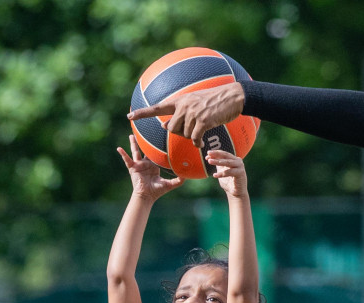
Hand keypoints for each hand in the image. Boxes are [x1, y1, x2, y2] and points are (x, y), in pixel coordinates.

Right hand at [116, 136, 181, 201]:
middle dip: (145, 141)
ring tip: (132, 135)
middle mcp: (146, 163)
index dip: (158, 146)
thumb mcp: (170, 184)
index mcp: (154, 165)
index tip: (162, 137)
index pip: (156, 153)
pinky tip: (119, 148)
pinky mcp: (133, 168)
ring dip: (134, 143)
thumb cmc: (157, 191)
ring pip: (136, 151)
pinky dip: (123, 154)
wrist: (147, 196)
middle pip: (145, 149)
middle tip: (147, 131)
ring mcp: (138, 165)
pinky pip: (127, 159)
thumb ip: (179, 180)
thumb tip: (188, 176)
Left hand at [130, 80, 244, 145]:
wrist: (233, 96)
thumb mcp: (195, 103)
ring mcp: (193, 113)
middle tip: (191, 132)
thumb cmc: (216, 100)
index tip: (130, 117)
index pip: (156, 107)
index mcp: (179, 100)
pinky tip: (202, 144)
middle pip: (171, 128)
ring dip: (191, 138)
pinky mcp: (203, 121)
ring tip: (200, 135)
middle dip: (179, 134)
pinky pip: (195, 139)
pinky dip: (197, 144)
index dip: (142, 114)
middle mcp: (184, 106)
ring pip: (184, 135)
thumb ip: (179, 113)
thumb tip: (163, 125)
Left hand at [206, 148, 247, 198]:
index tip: (207, 153)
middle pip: (226, 155)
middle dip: (216, 154)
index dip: (216, 153)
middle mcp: (238, 161)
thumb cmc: (228, 183)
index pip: (224, 154)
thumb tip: (208, 157)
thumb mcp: (221, 171)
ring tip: (209, 161)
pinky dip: (221, 173)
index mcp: (233, 160)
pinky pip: (229, 172)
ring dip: (217, 161)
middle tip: (208, 154)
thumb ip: (217, 164)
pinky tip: (214, 175)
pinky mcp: (241, 173)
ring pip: (227, 162)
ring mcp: (240, 166)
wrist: (235, 194)